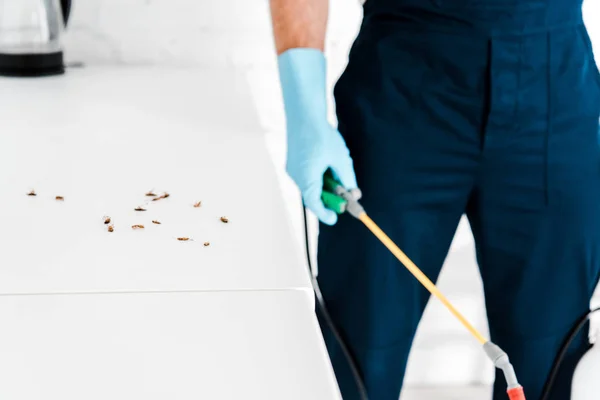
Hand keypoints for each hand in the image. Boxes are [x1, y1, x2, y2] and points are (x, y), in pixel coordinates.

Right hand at [278, 49, 357, 224]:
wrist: (303, 113)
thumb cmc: (321, 135)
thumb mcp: (340, 159)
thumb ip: (346, 178)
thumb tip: (352, 193)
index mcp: (306, 178)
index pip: (315, 204)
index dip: (326, 213)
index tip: (336, 218)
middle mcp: (296, 176)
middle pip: (314, 195)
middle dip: (332, 196)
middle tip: (349, 193)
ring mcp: (293, 169)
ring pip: (312, 185)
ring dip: (327, 184)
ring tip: (339, 167)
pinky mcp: (294, 162)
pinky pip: (307, 176)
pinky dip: (319, 176)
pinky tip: (328, 161)